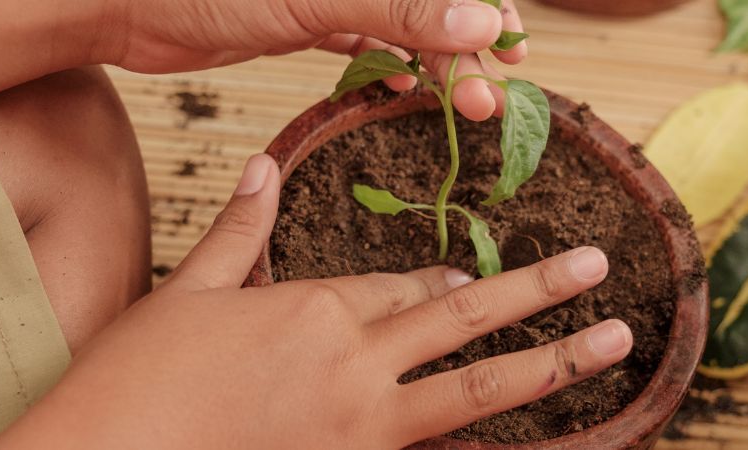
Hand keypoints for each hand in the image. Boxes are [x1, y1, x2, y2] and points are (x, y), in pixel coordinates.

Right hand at [0, 154, 631, 448]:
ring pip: (473, 389)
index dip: (437, 279)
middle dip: (532, 292)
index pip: (396, 286)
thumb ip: (238, 230)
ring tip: (608, 342)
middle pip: (457, 317)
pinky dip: (483, 439)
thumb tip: (259, 166)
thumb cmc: (139, 378)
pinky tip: (532, 436)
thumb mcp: (187, 292)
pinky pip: (437, 447)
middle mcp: (352, 361)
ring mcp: (362, 423)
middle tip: (594, 269)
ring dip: (547, 362)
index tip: (468, 275)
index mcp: (312, 309)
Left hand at [102, 0, 527, 119]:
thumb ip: (400, 10)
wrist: (129, 6)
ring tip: (456, 103)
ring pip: (400, 26)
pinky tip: (404, 90)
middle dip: (463, 52)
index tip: (515, 54)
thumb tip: (482, 23)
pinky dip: (386, 66)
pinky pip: (362, 41)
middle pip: (429, 7)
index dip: (488, 12)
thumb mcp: (315, 1)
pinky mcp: (305, 20)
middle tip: (484, 102)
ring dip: (431, 65)